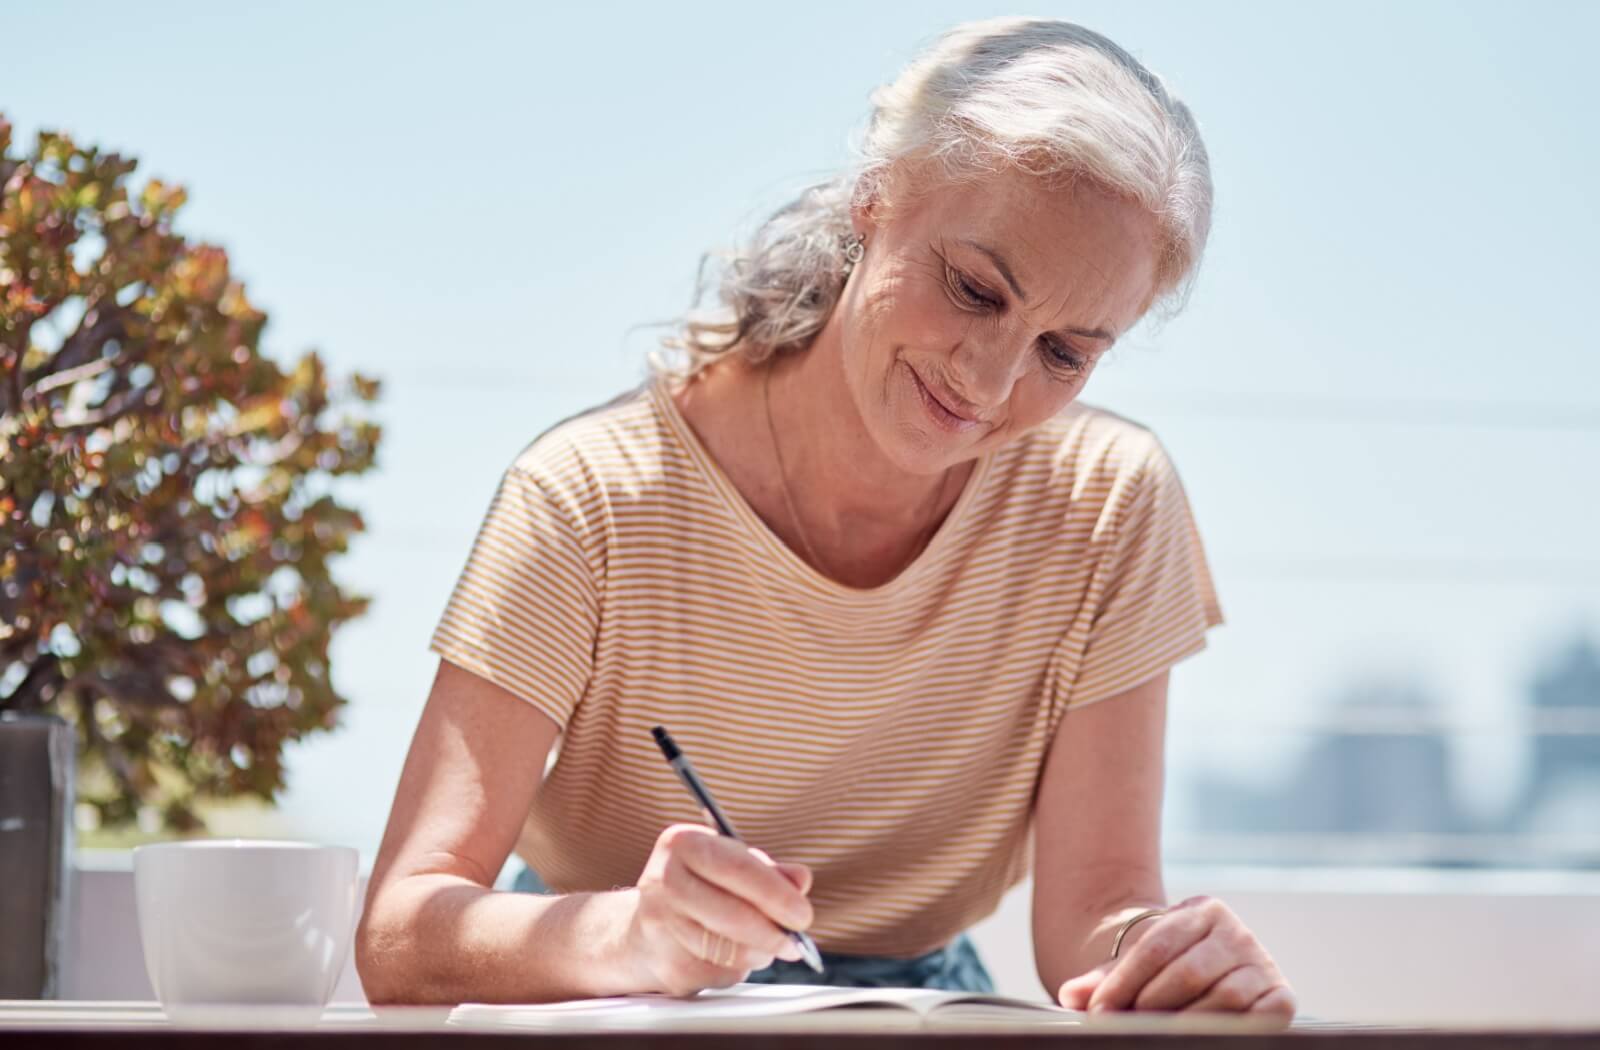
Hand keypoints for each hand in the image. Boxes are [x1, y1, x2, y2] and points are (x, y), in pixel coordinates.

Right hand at [623, 823, 813, 996]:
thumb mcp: (733, 864)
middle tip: (795, 942)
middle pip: (733, 915)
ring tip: (766, 945)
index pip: (737, 868)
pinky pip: (718, 974)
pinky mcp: (664, 964)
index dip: (776, 895)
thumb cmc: (702, 887)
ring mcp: (660, 925)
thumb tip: (800, 879)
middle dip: (774, 934)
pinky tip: (734, 955)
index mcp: (683, 843)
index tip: (803, 915)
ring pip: (728, 950)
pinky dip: (738, 968)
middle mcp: (664, 880)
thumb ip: (770, 871)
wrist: (646, 928)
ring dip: (759, 953)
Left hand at [1057, 896, 1295, 1023]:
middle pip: (1186, 973)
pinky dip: (1229, 1028)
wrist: (1201, 974)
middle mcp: (1237, 932)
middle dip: (1149, 1006)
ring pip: (1222, 998)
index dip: (1123, 983)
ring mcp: (1262, 964)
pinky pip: (1256, 1017)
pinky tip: (1201, 1035)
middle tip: (1123, 1026)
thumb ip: (1100, 979)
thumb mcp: (1133, 966)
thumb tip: (1070, 996)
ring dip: (1184, 1022)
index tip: (1098, 1011)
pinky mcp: (1282, 998)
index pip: (1156, 947)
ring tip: (1156, 1033)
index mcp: (1202, 910)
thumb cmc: (1163, 972)